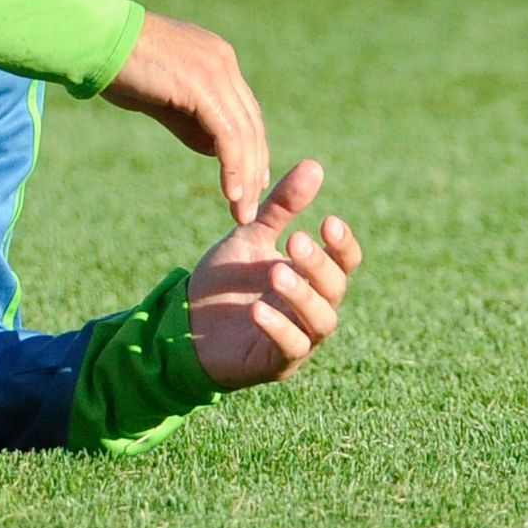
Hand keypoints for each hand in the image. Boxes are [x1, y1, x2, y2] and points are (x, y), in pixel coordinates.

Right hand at [102, 12, 269, 223]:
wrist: (93, 40)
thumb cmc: (114, 65)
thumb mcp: (157, 96)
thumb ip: (187, 119)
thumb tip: (213, 150)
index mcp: (215, 58)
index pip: (245, 110)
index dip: (251, 148)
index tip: (250, 179)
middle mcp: (223, 62)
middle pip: (252, 122)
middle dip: (254, 166)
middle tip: (250, 203)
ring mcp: (216, 71)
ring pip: (245, 132)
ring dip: (246, 175)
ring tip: (242, 209)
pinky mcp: (203, 86)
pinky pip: (228, 135)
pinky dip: (233, 167)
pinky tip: (231, 193)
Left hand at [186, 159, 364, 390]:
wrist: (182, 320)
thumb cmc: (225, 280)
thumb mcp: (251, 237)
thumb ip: (281, 207)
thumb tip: (315, 165)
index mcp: (312, 279)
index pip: (344, 263)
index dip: (342, 245)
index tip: (328, 221)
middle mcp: (313, 308)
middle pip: (335, 289)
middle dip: (319, 265)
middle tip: (296, 241)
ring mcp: (299, 338)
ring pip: (321, 320)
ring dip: (303, 295)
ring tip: (277, 271)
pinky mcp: (275, 362)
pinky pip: (289, 348)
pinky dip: (279, 328)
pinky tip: (259, 309)